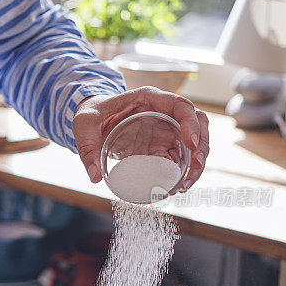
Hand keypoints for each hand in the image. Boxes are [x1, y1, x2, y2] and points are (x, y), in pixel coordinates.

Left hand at [72, 88, 208, 189]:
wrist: (93, 118)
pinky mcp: (163, 145)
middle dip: (202, 146)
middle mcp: (164, 112)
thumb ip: (87, 148)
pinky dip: (185, 171)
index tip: (190, 144)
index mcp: (149, 98)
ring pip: (195, 141)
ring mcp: (166, 129)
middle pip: (198, 123)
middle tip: (195, 168)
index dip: (190, 123)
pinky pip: (182, 157)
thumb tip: (94, 176)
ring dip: (197, 163)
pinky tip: (178, 187)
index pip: (180, 105)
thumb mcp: (84, 125)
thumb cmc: (92, 113)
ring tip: (185, 185)